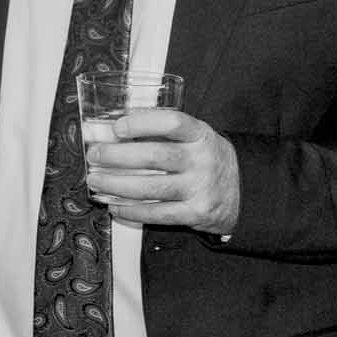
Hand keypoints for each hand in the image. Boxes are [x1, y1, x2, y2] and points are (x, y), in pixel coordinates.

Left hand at [84, 109, 239, 235]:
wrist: (241, 191)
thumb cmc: (206, 159)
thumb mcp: (195, 137)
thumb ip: (163, 132)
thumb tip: (114, 130)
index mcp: (201, 134)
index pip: (172, 123)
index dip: (142, 123)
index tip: (117, 127)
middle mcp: (203, 159)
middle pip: (155, 156)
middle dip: (117, 156)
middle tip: (94, 155)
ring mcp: (201, 188)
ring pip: (151, 187)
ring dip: (117, 185)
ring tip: (96, 181)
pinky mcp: (197, 212)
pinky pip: (158, 213)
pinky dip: (131, 210)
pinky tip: (114, 205)